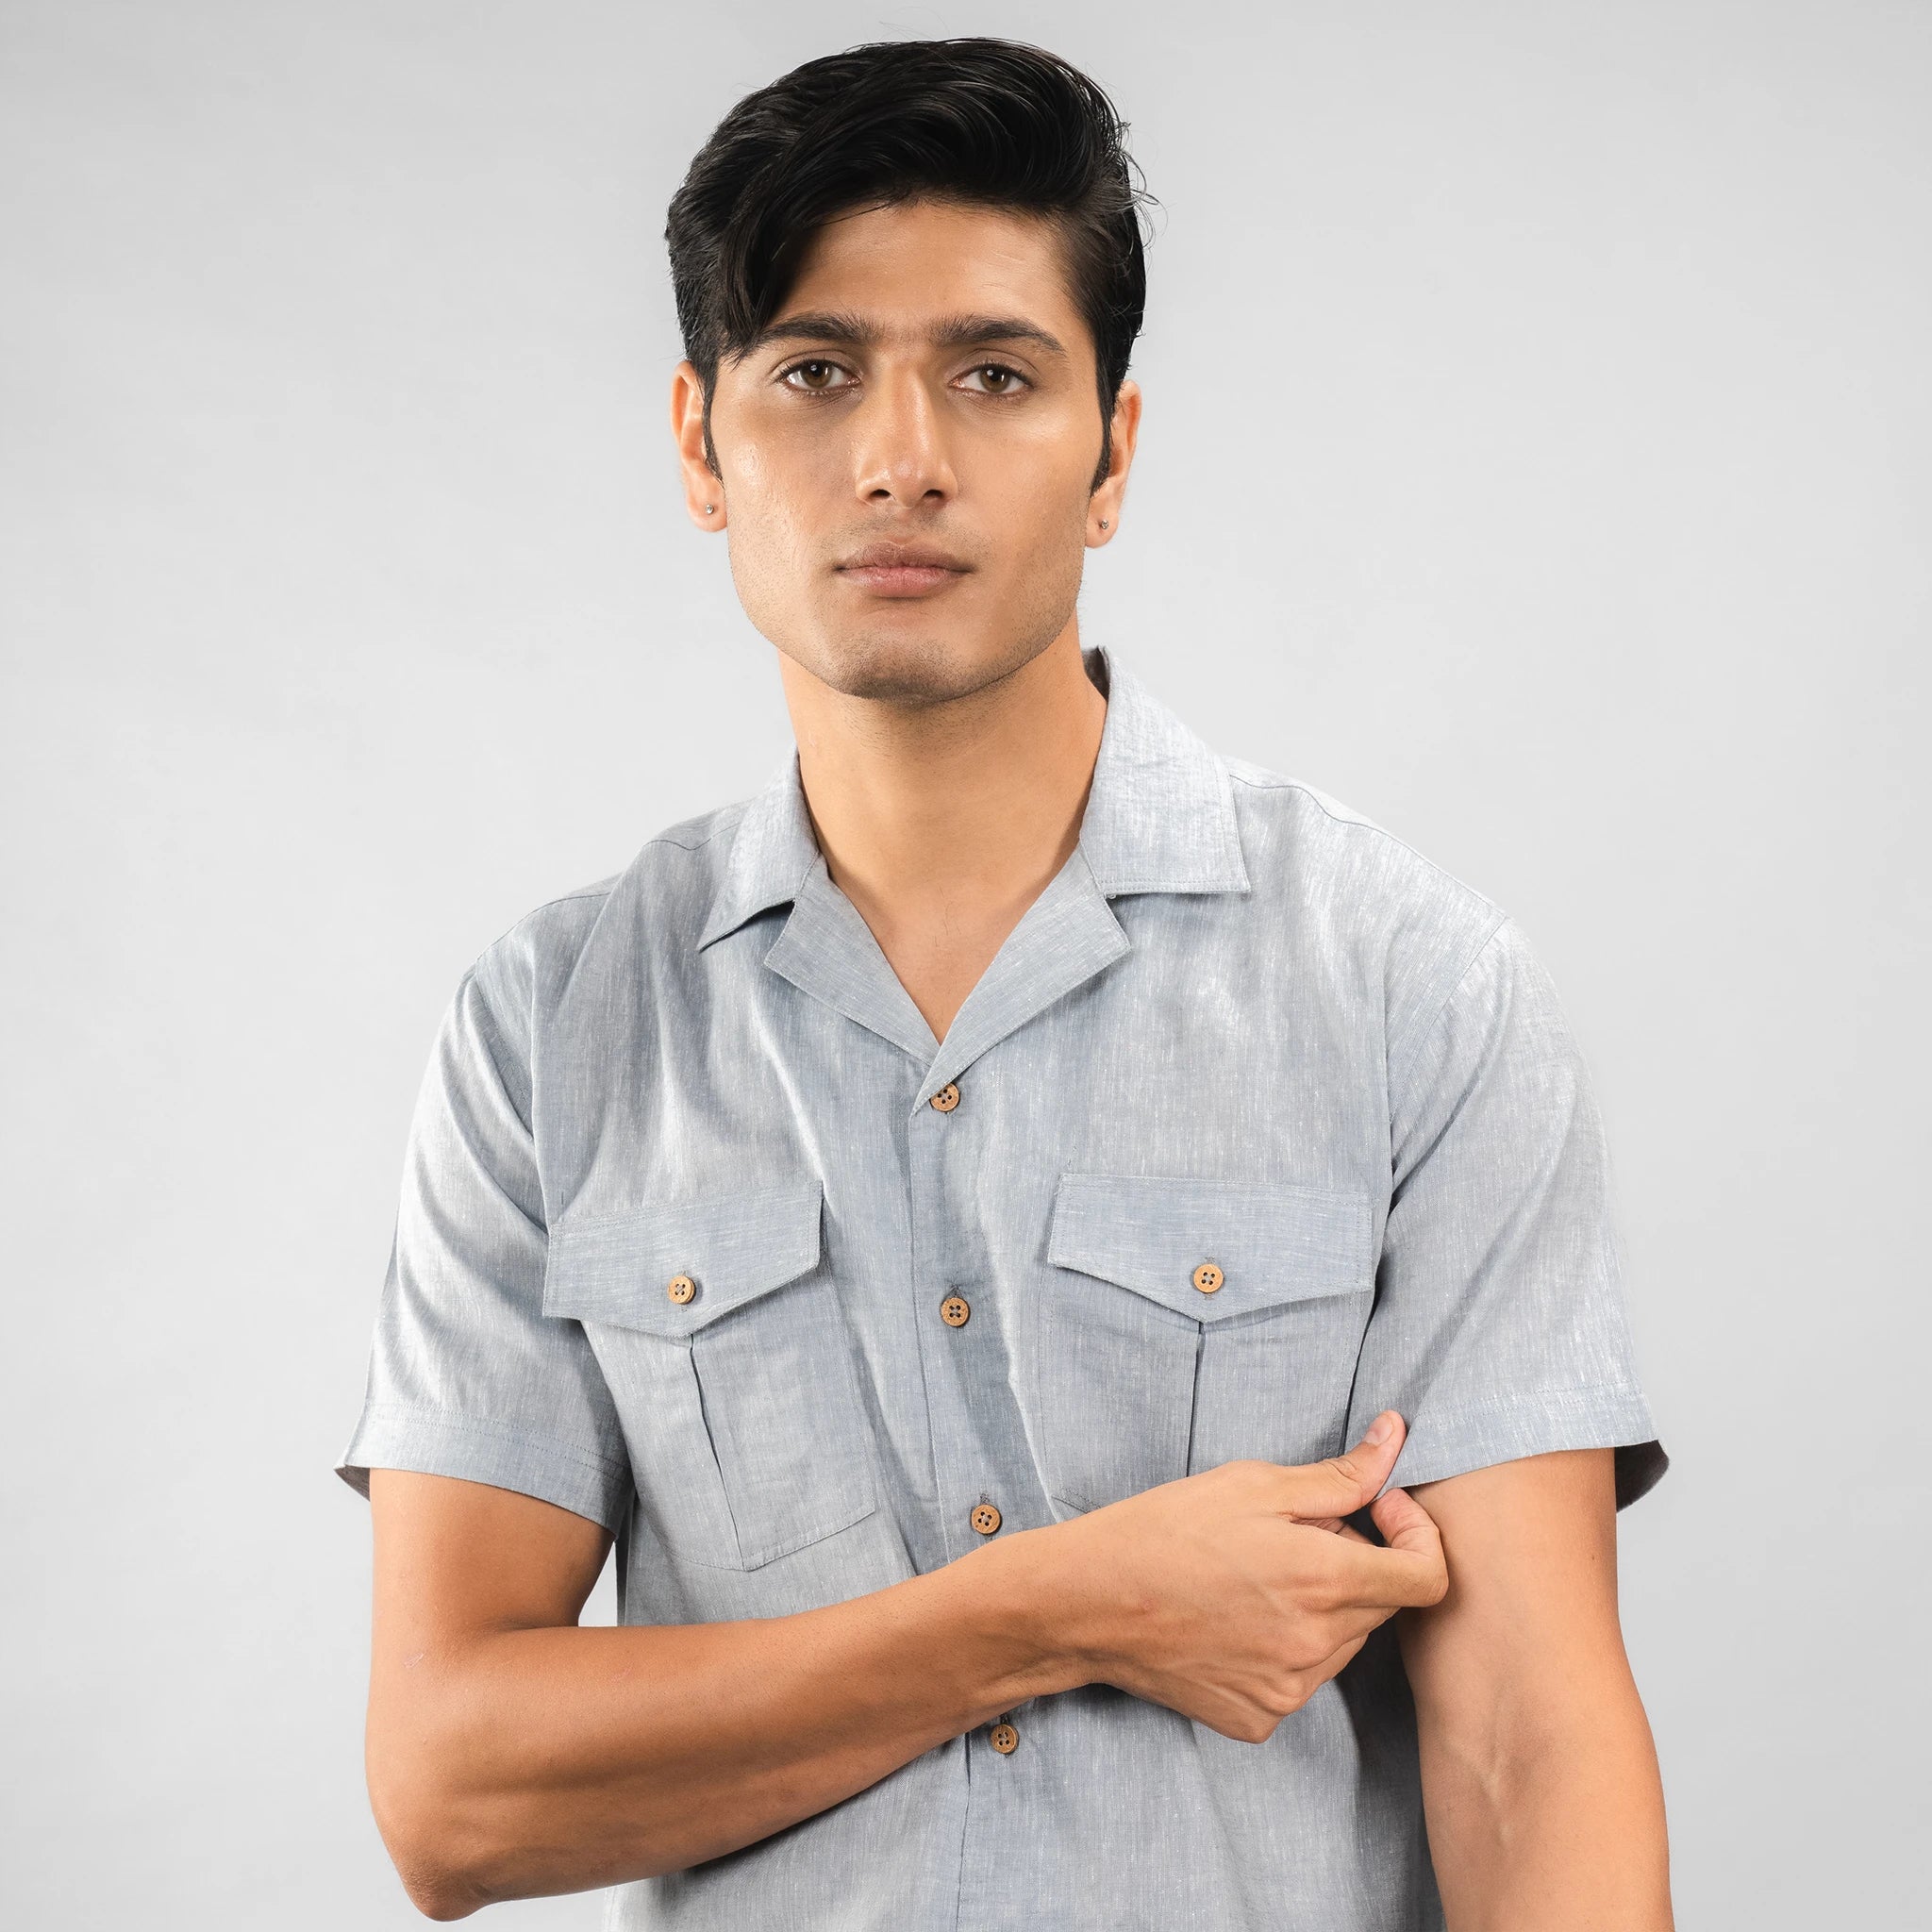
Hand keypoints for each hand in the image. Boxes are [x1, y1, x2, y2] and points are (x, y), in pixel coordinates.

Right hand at [1029, 1412, 1446, 1741]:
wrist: (1087, 1600)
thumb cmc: (1166, 1529)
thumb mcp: (1253, 1482)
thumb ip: (1340, 1474)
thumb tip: (1396, 1438)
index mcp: (1324, 1579)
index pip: (1430, 1578)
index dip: (1418, 1536)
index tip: (1379, 1511)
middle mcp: (1316, 1646)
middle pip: (1383, 1605)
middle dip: (1358, 1561)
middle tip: (1295, 1533)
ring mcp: (1288, 1691)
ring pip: (1343, 1642)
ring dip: (1324, 1606)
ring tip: (1257, 1575)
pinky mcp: (1259, 1719)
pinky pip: (1301, 1678)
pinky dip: (1286, 1647)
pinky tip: (1235, 1619)